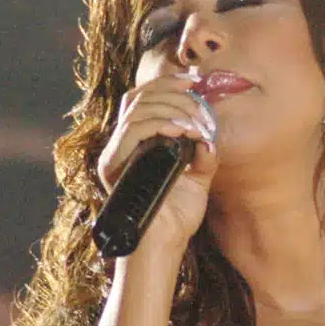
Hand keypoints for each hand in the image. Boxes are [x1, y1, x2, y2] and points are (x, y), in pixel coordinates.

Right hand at [97, 73, 218, 249]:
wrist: (163, 245)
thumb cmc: (177, 217)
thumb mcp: (198, 178)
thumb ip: (203, 153)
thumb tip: (209, 135)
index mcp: (136, 143)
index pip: (142, 98)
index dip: (166, 82)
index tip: (194, 80)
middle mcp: (121, 145)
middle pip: (138, 96)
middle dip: (173, 93)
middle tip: (199, 105)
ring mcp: (115, 154)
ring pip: (136, 108)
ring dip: (170, 108)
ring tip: (194, 124)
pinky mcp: (114, 166)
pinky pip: (133, 130)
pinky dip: (159, 124)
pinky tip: (181, 131)